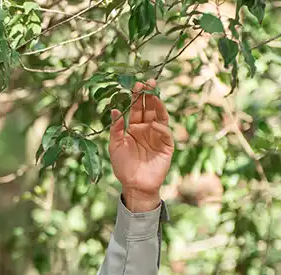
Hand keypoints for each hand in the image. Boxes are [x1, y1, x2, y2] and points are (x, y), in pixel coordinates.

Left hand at [109, 79, 174, 211]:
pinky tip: (152, 124)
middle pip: (150, 108)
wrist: (134, 186)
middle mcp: (146, 129)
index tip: (136, 84)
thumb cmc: (123, 167)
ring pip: (160, 117)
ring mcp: (157, 136)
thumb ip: (116, 129)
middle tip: (148, 82)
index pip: (137, 108)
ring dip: (158, 105)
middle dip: (149, 95)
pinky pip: (165, 133)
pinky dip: (160, 127)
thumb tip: (115, 109)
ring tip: (153, 94)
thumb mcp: (115, 146)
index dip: (137, 97)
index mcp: (134, 127)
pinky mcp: (166, 146)